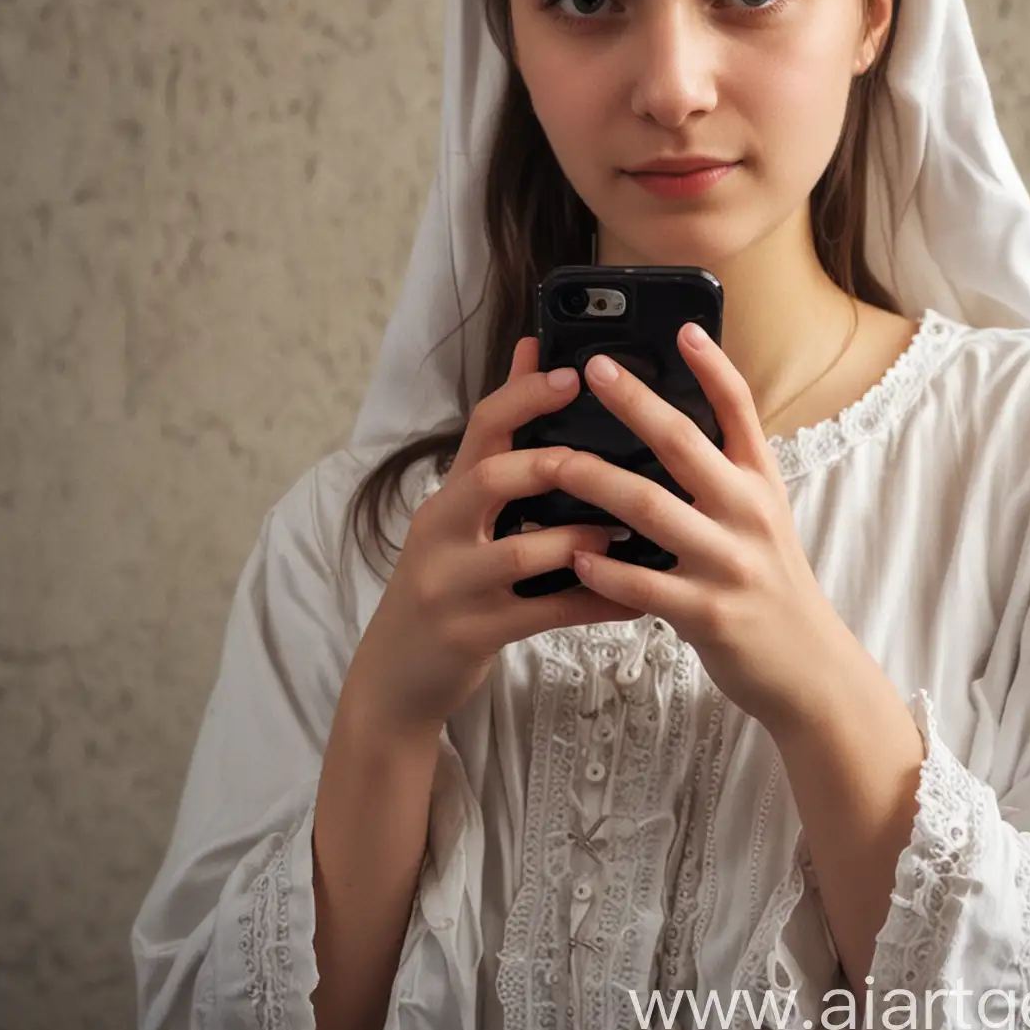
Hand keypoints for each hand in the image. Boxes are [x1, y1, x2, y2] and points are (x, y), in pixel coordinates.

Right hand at [344, 336, 645, 740]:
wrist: (393, 675)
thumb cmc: (446, 581)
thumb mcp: (460, 516)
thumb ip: (499, 444)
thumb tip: (531, 354)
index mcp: (447, 496)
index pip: (479, 429)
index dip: (524, 396)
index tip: (571, 371)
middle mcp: (441, 532)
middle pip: (490, 477)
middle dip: (548, 463)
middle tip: (599, 458)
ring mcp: (453, 585)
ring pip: (519, 552)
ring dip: (578, 538)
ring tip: (626, 531)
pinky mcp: (471, 635)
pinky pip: (543, 615)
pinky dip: (593, 604)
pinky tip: (635, 601)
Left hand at [552, 323, 854, 734]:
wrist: (809, 668)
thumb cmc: (768, 583)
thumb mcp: (761, 518)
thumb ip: (722, 476)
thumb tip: (666, 427)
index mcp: (760, 482)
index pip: (740, 410)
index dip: (712, 366)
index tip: (682, 327)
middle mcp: (748, 512)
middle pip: (684, 444)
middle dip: (635, 402)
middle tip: (594, 369)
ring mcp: (729, 562)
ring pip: (652, 509)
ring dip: (597, 482)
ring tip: (555, 462)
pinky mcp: (709, 613)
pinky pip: (646, 586)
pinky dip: (607, 570)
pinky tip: (575, 556)